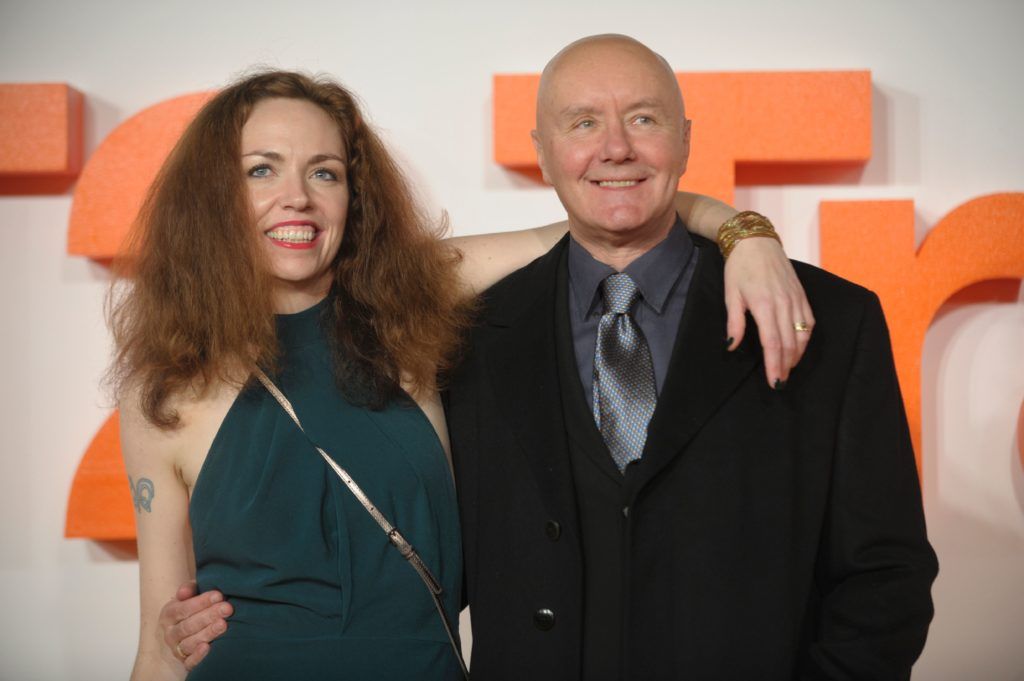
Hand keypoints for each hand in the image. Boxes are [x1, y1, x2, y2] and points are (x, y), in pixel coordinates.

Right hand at [160, 581, 231, 670]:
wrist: (190, 627)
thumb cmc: (194, 607)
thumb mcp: (191, 594)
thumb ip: (190, 589)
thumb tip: (184, 591)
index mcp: (169, 614)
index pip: (183, 608)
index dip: (201, 602)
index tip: (219, 595)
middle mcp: (170, 633)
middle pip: (188, 626)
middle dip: (209, 616)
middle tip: (227, 608)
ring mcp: (177, 649)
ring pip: (190, 643)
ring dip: (207, 633)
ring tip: (223, 624)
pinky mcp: (185, 662)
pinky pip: (189, 662)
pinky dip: (198, 656)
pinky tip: (209, 647)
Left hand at [723, 237, 813, 386]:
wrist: (756, 241)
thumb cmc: (739, 268)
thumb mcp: (730, 294)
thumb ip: (734, 322)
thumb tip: (731, 345)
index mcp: (764, 305)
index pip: (773, 343)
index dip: (775, 365)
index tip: (775, 382)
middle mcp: (784, 303)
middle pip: (790, 343)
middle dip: (786, 366)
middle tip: (780, 383)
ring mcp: (796, 298)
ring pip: (803, 334)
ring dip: (797, 355)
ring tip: (788, 369)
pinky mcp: (802, 294)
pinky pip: (809, 321)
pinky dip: (806, 338)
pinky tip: (799, 347)